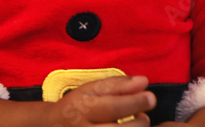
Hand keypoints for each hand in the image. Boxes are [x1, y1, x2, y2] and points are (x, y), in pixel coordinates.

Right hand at [42, 74, 156, 125]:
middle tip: (144, 116)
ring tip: (137, 123)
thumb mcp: (92, 89)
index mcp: (83, 108)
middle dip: (139, 123)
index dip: (136, 102)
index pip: (114, 107)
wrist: (53, 126)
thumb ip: (118, 85)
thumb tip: (144, 81)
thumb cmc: (77, 105)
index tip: (151, 98)